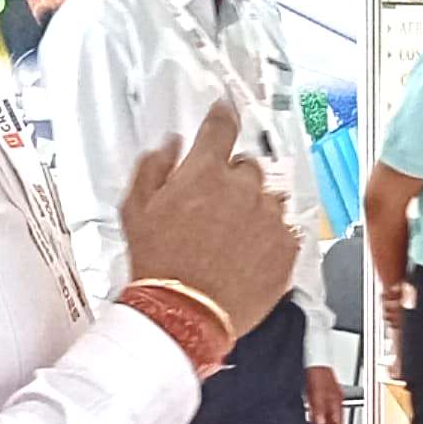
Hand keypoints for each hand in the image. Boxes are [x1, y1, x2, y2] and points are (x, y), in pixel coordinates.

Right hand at [117, 103, 297, 339]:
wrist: (184, 314)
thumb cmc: (160, 266)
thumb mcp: (136, 209)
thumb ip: (154, 167)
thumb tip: (169, 146)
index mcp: (205, 172)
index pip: (222, 126)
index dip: (223, 114)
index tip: (226, 109)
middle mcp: (243, 189)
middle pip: (247, 166)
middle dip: (232, 180)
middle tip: (213, 207)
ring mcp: (268, 218)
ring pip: (268, 198)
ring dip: (253, 209)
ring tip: (229, 238)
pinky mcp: (286, 247)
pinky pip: (283, 230)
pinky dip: (269, 237)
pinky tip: (245, 255)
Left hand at [304, 364, 344, 423]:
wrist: (314, 356)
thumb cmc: (317, 371)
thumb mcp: (317, 392)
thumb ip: (319, 409)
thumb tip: (319, 423)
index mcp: (336, 402)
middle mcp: (333, 401)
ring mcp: (327, 398)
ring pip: (325, 418)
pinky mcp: (319, 394)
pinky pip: (319, 411)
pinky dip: (314, 418)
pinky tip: (307, 419)